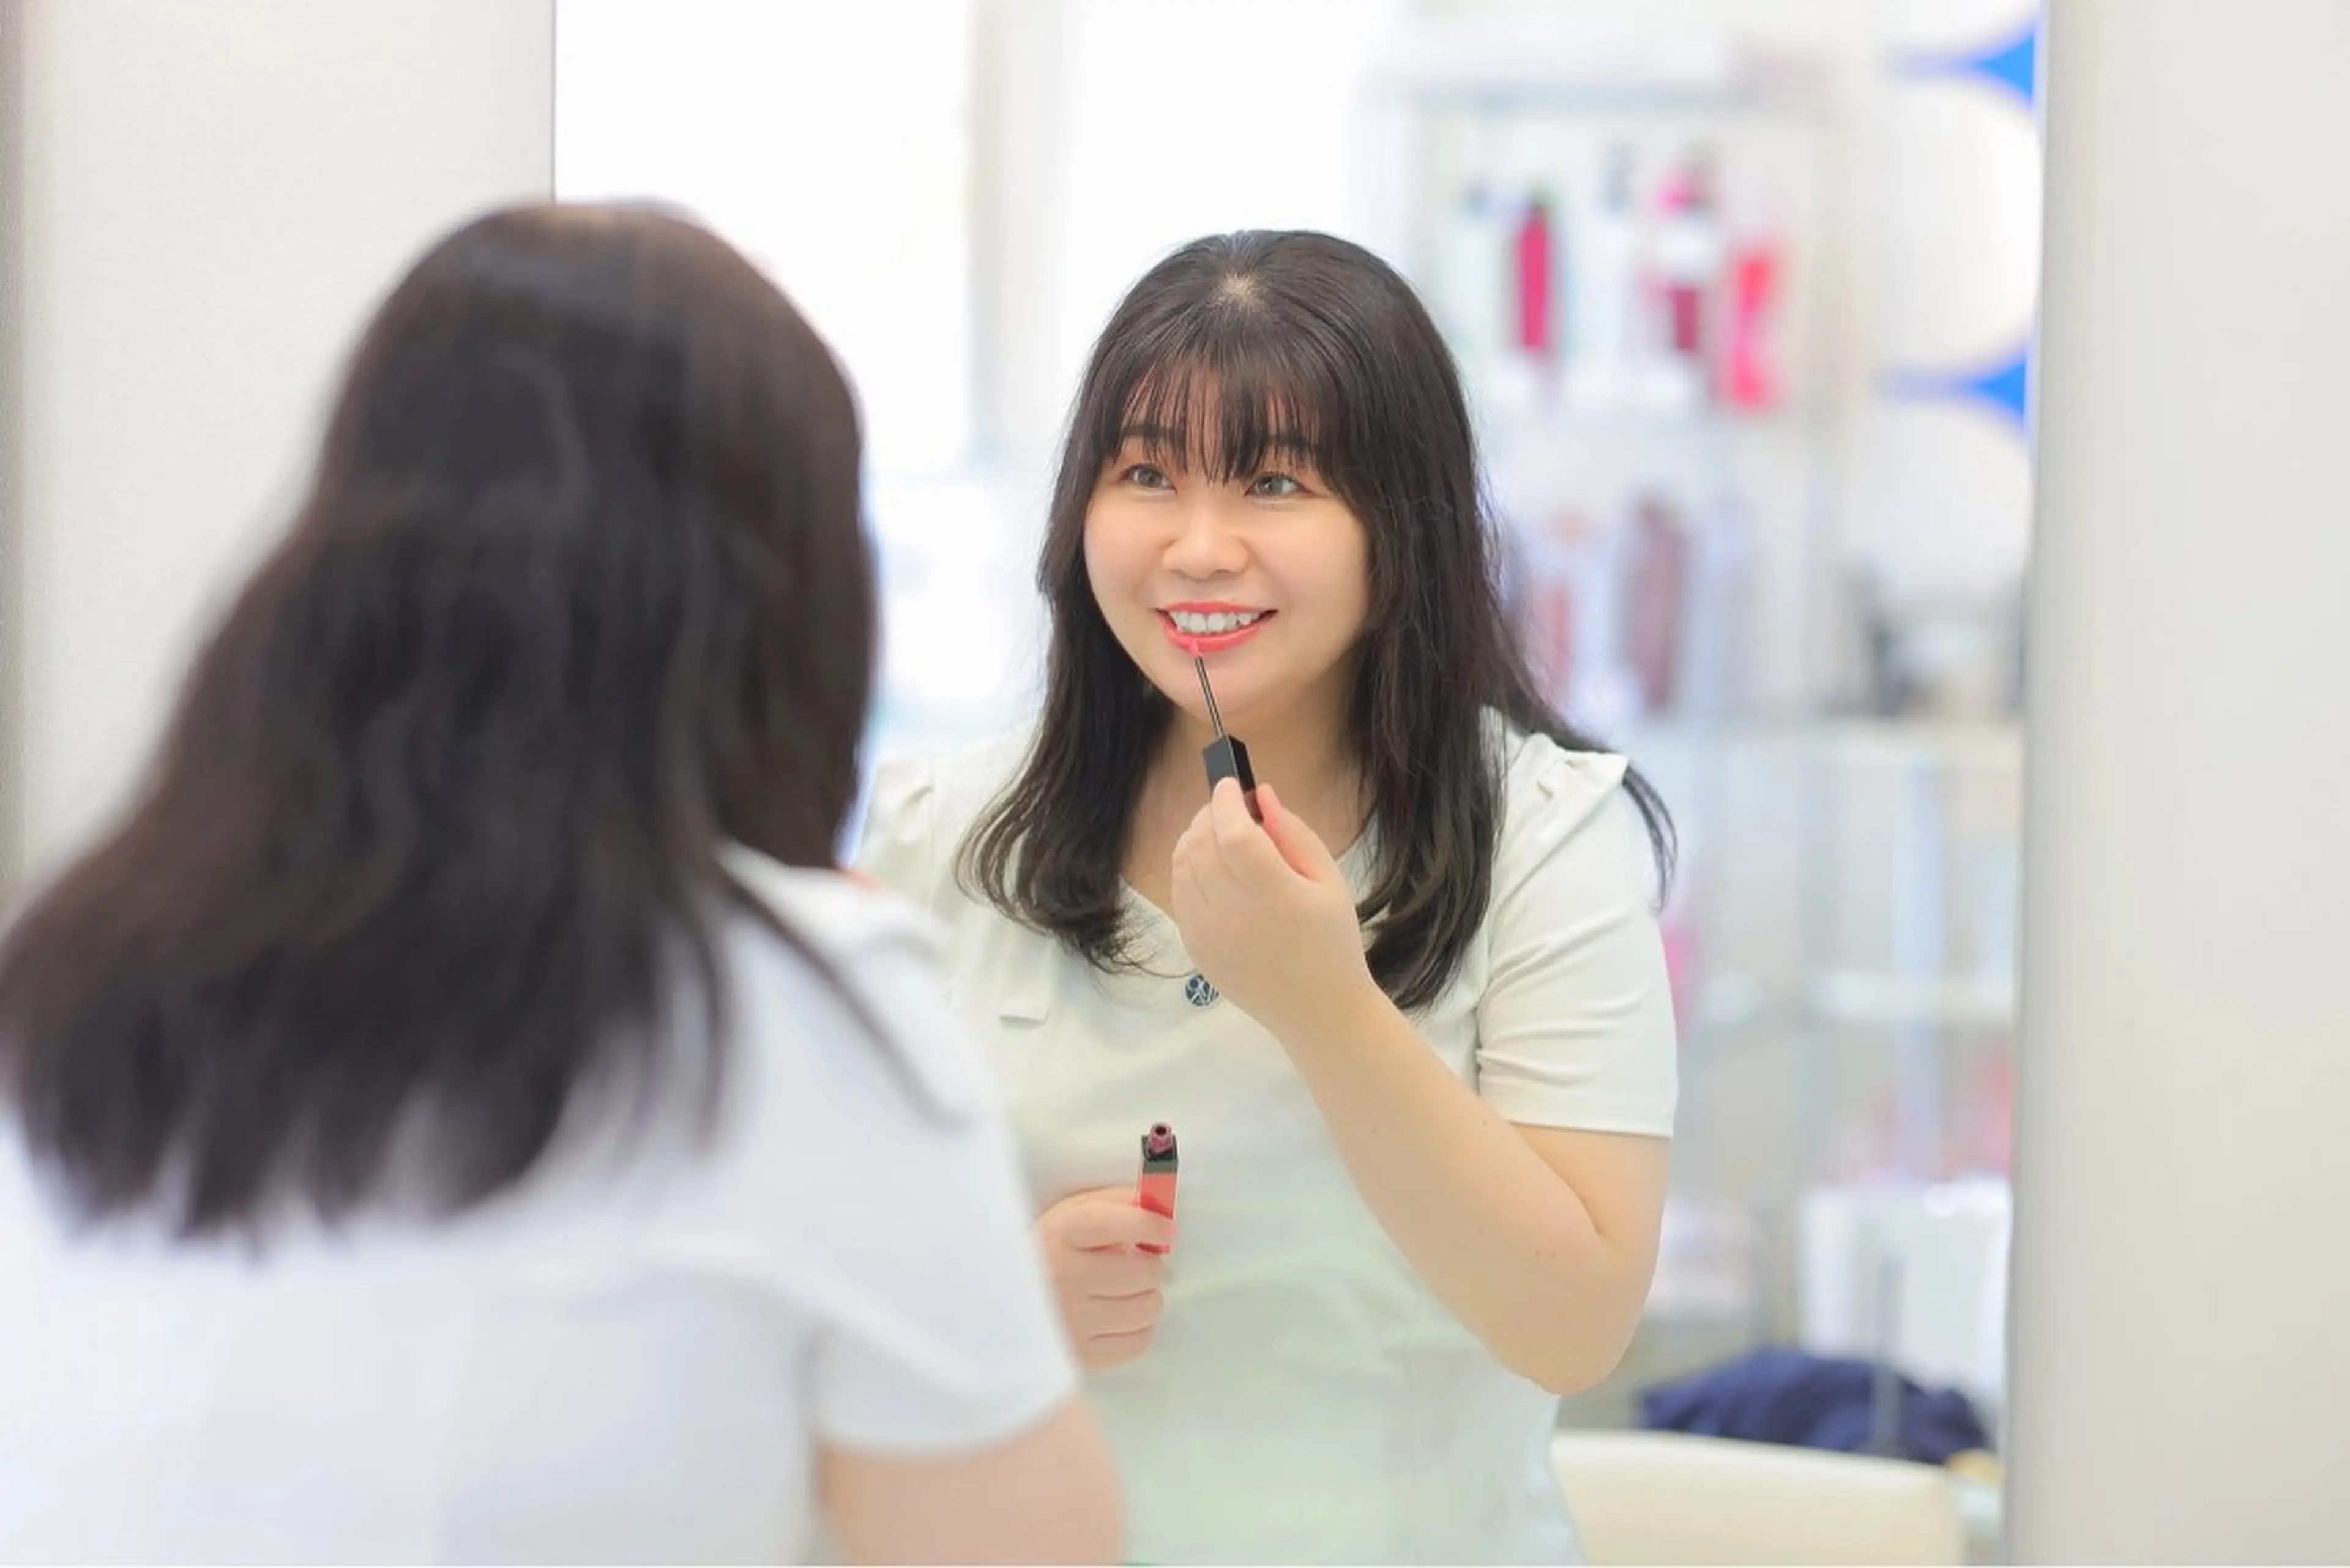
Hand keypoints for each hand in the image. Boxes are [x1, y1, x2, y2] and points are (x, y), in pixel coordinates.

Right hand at [1035, 1188, 1174, 1373]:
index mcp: (1057, 1235)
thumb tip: (1159, 1204)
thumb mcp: (1068, 1216)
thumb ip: (1113, 1203)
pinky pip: (1139, 1342)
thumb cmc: (1047, 1257)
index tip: (1166, 1229)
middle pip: (1143, 1271)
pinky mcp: (1080, 1357)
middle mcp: (1062, 1278)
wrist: (1003, 1309)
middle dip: (1149, 1265)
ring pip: (1148, 1307)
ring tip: (1122, 1292)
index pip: (1111, 1223)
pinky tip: (1118, 1317)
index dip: (1147, 1224)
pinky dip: (1138, 1329)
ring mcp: (1071, 1322)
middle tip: (1134, 1265)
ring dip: (1145, 1297)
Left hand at [1170, 778, 1375, 1042]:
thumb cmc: (1332, 941)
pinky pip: (1179, 892)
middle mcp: (1234, 914)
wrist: (1318, 1011)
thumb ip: (1294, 834)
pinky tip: (1213, 868)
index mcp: (1276, 896)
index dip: (1227, 802)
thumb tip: (1262, 795)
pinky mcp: (1195, 947)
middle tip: (1231, 807)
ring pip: (1182, 865)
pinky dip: (1189, 868)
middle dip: (1211, 813)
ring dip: (1196, 838)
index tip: (1232, 785)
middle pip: (1201, 844)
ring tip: (1222, 835)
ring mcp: (1208, 933)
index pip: (1233, 834)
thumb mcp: (1330, 882)